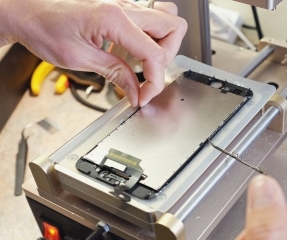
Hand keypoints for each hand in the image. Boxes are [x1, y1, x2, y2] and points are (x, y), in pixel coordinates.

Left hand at [0, 0, 186, 106]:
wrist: (25, 9)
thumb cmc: (42, 27)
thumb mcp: (78, 58)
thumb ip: (115, 74)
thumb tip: (136, 91)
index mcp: (114, 19)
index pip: (156, 53)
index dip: (155, 80)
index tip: (144, 95)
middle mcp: (124, 7)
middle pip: (173, 28)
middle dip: (167, 58)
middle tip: (150, 76)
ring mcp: (124, 4)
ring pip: (166, 19)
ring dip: (163, 44)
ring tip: (145, 62)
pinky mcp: (120, 8)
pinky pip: (149, 19)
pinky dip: (149, 37)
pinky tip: (132, 51)